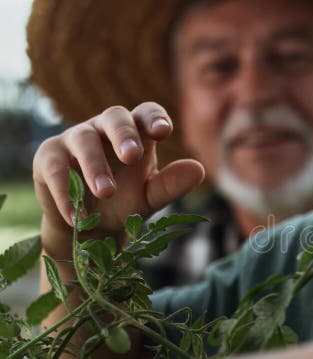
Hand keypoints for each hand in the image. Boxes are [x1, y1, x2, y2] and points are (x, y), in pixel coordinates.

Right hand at [33, 102, 204, 243]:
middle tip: (132, 157)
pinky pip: (55, 167)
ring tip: (106, 193)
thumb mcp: (150, 197)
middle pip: (114, 116)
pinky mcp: (48, 156)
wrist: (88, 228)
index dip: (154, 117)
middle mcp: (105, 128)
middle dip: (124, 135)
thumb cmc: (125, 202)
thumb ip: (171, 184)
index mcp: (136, 133)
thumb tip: (199, 169)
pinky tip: (78, 215)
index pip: (146, 113)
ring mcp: (74, 138)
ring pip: (84, 140)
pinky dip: (65, 191)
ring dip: (95, 166)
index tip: (163, 131)